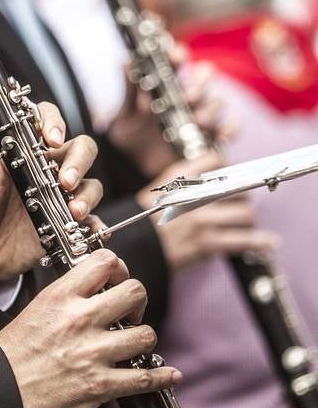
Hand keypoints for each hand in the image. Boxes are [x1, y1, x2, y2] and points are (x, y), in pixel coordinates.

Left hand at [0, 103, 102, 289]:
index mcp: (19, 157)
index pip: (44, 124)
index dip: (53, 123)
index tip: (51, 139)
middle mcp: (43, 173)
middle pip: (78, 150)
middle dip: (79, 160)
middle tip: (65, 181)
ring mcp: (56, 199)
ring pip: (89, 184)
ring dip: (87, 194)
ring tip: (73, 212)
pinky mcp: (62, 226)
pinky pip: (90, 221)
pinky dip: (95, 225)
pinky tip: (91, 232)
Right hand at [0, 249, 181, 407]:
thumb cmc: (12, 354)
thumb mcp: (37, 308)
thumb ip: (69, 296)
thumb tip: (99, 289)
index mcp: (62, 297)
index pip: (105, 262)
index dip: (119, 268)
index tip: (117, 280)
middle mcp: (80, 320)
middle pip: (134, 292)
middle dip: (138, 302)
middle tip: (130, 313)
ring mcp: (92, 353)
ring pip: (145, 335)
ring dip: (143, 339)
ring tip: (133, 344)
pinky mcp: (99, 386)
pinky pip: (144, 378)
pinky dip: (161, 376)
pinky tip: (167, 373)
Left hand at [107, 47, 228, 176]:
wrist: (134, 165)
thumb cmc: (130, 133)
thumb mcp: (126, 113)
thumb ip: (130, 91)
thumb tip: (126, 63)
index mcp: (166, 82)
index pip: (178, 59)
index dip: (179, 54)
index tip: (175, 58)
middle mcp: (187, 94)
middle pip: (205, 74)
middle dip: (199, 83)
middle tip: (187, 97)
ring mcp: (201, 113)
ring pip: (217, 101)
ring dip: (210, 109)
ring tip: (198, 121)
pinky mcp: (210, 135)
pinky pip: (230, 128)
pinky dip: (230, 130)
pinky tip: (220, 136)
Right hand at [139, 153, 277, 272]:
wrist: (138, 246)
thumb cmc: (150, 217)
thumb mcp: (164, 186)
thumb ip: (190, 173)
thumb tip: (221, 165)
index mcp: (180, 177)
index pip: (217, 161)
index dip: (229, 169)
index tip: (233, 177)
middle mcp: (193, 196)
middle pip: (237, 188)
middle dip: (242, 197)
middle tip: (239, 204)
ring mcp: (201, 220)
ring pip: (245, 214)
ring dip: (249, 219)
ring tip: (247, 223)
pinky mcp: (207, 243)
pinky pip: (243, 241)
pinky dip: (260, 241)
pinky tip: (270, 242)